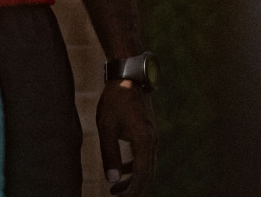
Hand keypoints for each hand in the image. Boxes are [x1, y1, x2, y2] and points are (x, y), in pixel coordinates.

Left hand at [97, 80, 155, 195]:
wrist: (129, 75)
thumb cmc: (116, 100)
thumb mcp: (107, 127)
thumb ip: (110, 155)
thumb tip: (112, 180)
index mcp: (144, 140)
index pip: (141, 174)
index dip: (131, 191)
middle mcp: (152, 140)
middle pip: (148, 173)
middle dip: (133, 189)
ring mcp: (152, 135)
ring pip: (147, 165)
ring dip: (133, 179)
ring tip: (114, 189)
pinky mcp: (148, 131)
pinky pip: (145, 155)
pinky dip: (135, 167)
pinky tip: (121, 170)